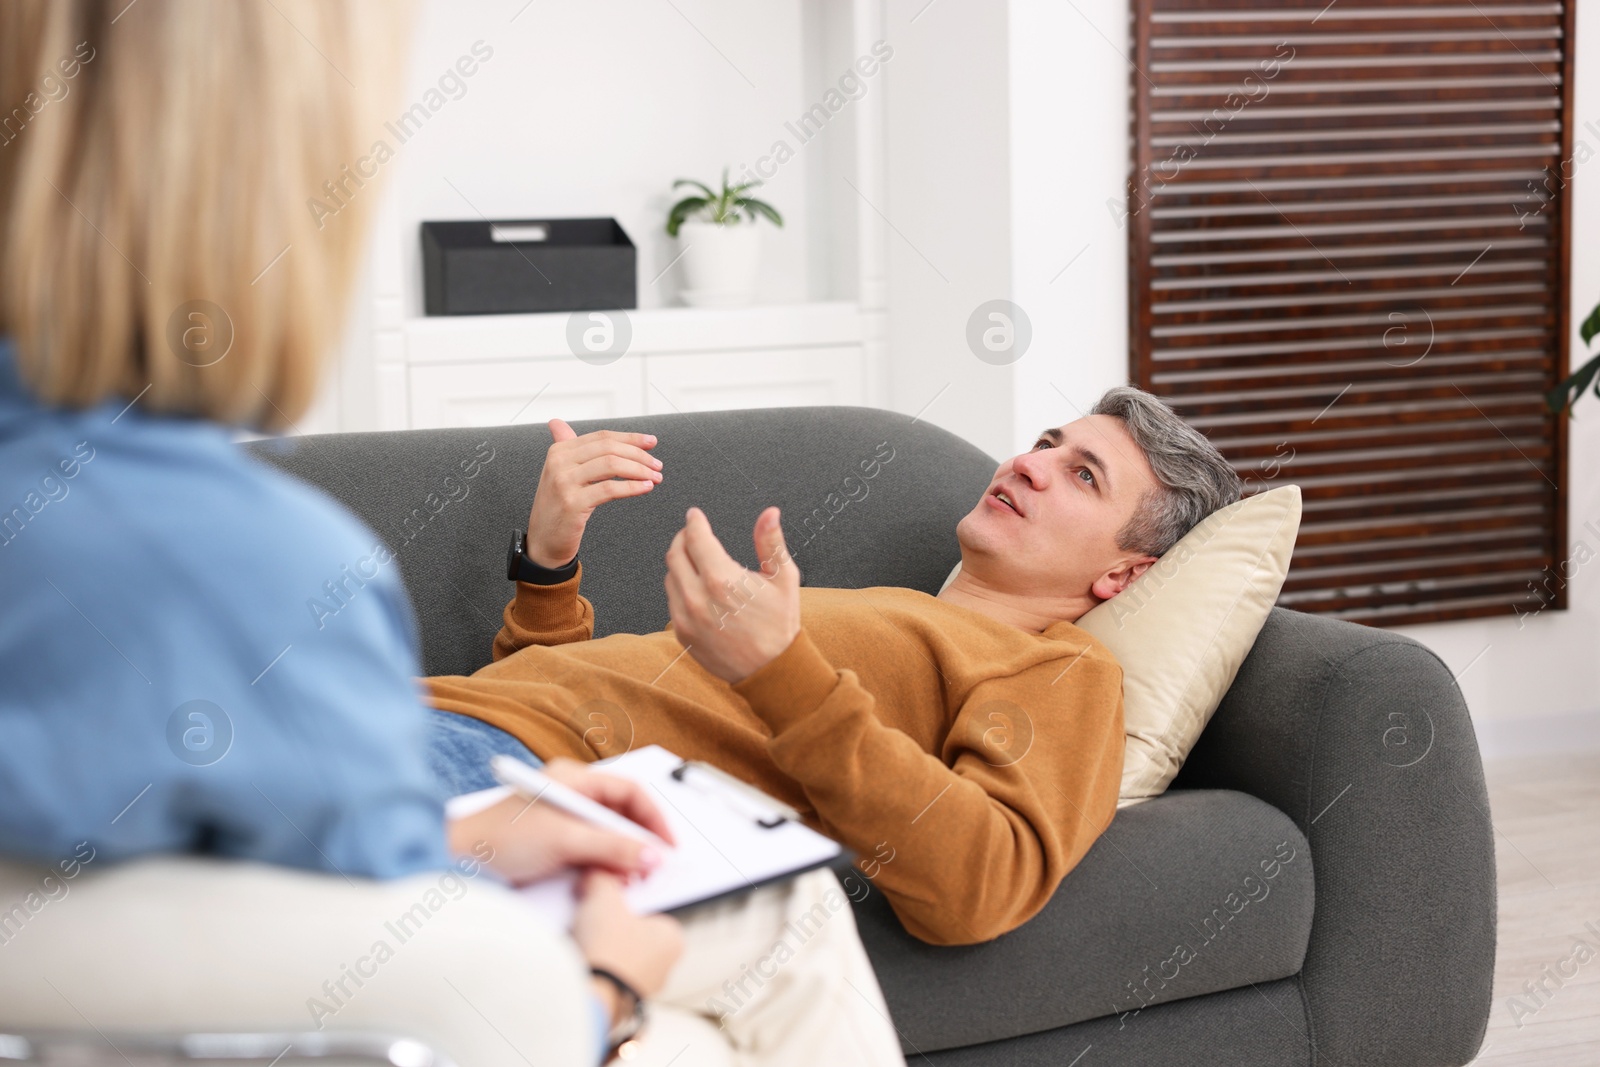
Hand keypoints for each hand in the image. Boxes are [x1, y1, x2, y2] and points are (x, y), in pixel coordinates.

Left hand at [446, 759, 674, 884]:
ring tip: (633, 877)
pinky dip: (607, 864)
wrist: (458, 862)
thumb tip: (652, 856)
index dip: (654, 818)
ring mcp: (564, 819)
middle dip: (642, 840)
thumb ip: (612, 847)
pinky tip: (611, 880)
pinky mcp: (557, 843)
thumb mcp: (564, 840)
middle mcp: (572, 794)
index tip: (668, 845)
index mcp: (574, 779)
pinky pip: (595, 850)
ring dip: (625, 855)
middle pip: (623, 813)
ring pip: (610, 834)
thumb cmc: (500, 839)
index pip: (630, 791)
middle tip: (656, 865)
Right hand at [525, 419, 661, 568]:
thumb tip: (557, 423)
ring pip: (611, 465)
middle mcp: (559, 463)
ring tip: (656, 477)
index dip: (630, 438)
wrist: (544, 541)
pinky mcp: (573, 504)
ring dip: (639, 470)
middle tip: (657, 464)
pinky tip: (645, 488)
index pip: (602, 437)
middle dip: (639, 455)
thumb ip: (564, 448)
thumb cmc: (557, 507)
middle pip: (608, 448)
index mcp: (559, 451)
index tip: (651, 442)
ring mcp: (564, 483)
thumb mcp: (558, 473)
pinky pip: (610, 489)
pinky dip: (632, 487)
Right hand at [573, 870, 683, 1002]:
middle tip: (589, 911)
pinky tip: (575, 958)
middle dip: (607, 921)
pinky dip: (590, 965)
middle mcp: (663, 967)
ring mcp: (641, 989)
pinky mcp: (618, 1005)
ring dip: (596, 944)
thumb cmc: (608, 947)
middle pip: (631, 930)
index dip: (625, 897)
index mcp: (673, 939)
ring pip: (615, 954)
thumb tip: (594, 873)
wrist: (588, 997)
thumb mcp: (604, 897)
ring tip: (578, 934)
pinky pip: (603, 974)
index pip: (651, 907)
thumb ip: (602, 879)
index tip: (607, 893)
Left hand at [664, 506, 800, 683]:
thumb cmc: (779, 625)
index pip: (695, 538)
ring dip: (680, 563)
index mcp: (723, 580)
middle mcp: (698, 598)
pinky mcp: (681, 633)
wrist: (770, 670)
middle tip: (692, 533)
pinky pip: (672, 601)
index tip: (694, 515)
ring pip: (670, 577)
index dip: (694, 522)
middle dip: (682, 538)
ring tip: (697, 561)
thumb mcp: (783, 579)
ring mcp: (686, 617)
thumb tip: (769, 514)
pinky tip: (697, 588)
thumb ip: (771, 543)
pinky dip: (680, 588)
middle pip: (675, 554)